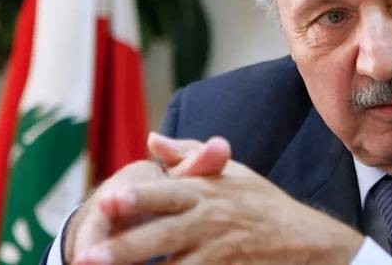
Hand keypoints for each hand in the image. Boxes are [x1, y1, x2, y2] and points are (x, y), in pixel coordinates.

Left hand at [76, 136, 364, 264]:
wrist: (305, 240)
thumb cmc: (261, 204)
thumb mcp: (231, 173)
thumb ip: (188, 155)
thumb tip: (152, 139)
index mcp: (203, 192)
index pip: (165, 192)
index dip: (137, 198)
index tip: (106, 201)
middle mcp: (207, 221)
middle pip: (161, 236)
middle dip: (124, 248)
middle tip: (86, 259)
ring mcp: (217, 252)